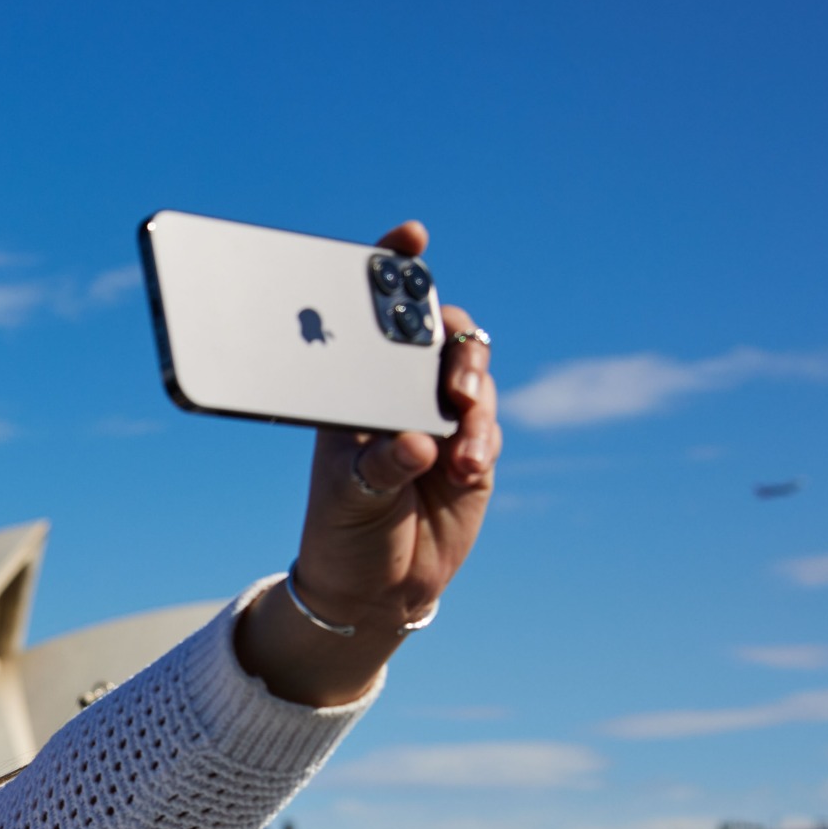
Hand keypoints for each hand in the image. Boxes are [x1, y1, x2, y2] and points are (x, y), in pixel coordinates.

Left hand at [234, 220, 500, 705]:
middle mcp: (399, 392)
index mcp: (353, 386)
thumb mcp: (347, 500)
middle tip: (453, 380)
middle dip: (454, 342)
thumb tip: (416, 446)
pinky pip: (485, 425)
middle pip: (441, 334)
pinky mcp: (472, 449)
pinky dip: (480, 441)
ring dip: (471, 396)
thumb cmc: (341, 530)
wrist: (374, 589)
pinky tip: (464, 469)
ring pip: (472, 375)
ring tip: (458, 439)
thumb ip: (379, 469)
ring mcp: (440, 417)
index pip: (374, 317)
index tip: (412, 239)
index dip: (394, 271)